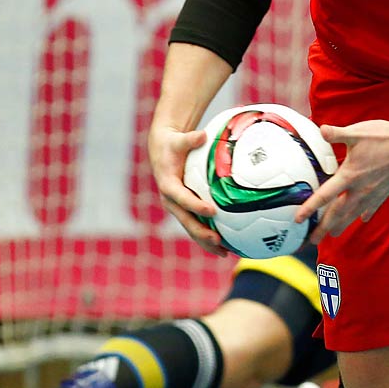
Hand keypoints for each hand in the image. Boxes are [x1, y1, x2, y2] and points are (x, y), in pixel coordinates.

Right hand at [147, 124, 225, 254]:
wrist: (162, 152)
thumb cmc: (173, 144)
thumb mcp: (178, 140)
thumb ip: (189, 139)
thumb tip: (202, 135)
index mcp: (168, 185)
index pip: (182, 198)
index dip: (195, 206)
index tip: (211, 211)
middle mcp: (171, 201)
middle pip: (186, 221)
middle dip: (202, 233)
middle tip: (219, 240)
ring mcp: (178, 208)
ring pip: (192, 229)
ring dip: (207, 242)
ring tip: (225, 252)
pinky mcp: (184, 211)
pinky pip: (197, 226)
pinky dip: (209, 237)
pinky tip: (226, 246)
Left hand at [298, 118, 388, 238]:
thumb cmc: (383, 137)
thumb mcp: (357, 132)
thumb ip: (337, 134)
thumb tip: (322, 129)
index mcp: (349, 175)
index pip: (325, 196)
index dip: (310, 208)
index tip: (298, 219)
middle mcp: (360, 189)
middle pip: (338, 213)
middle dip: (324, 228)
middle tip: (312, 240)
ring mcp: (373, 193)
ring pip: (353, 215)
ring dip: (341, 226)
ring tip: (332, 234)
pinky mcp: (384, 192)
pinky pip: (371, 208)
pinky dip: (364, 214)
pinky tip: (361, 219)